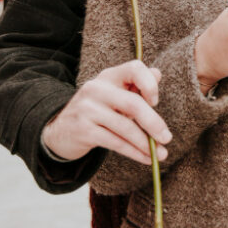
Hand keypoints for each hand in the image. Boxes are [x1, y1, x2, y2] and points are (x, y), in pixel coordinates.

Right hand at [42, 60, 170, 165]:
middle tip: (167, 138)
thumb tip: (158, 74)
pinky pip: (116, 143)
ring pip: (125, 128)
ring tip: (161, 154)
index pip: (134, 68)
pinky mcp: (84, 131)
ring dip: (146, 144)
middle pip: (133, 103)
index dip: (150, 84)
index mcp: (109, 76)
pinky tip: (146, 158)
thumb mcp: (115, 94)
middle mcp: (97, 89)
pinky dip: (134, 152)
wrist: (60, 130)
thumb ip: (136, 85)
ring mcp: (88, 110)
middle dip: (154, 123)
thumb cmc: (98, 110)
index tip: (155, 101)